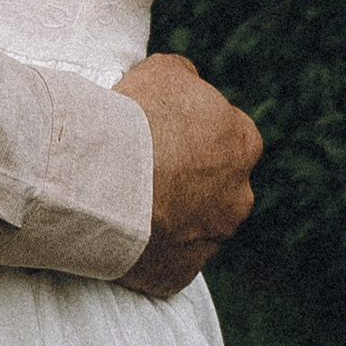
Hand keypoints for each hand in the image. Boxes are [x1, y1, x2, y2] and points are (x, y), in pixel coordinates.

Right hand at [113, 52, 261, 298]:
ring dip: (170, 215)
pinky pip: (165, 260)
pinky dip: (148, 248)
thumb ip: (186, 80)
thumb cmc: (136, 117)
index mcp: (242, 143)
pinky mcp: (179, 274)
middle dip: (188, 179)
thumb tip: (188, 86)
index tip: (162, 132)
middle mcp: (238, 196)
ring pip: (193, 226)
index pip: (228, 136)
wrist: (103, 177)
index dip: (193, 133)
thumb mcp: (164, 71)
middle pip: (215, 186)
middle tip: (145, 168)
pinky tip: (121, 230)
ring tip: (128, 200)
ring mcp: (211, 240)